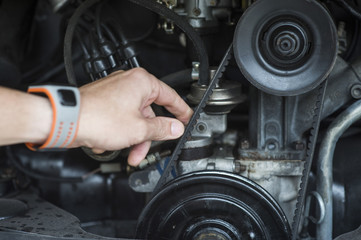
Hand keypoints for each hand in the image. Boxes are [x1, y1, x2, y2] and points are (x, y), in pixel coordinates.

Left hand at [73, 68, 192, 165]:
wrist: (67, 121)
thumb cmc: (99, 118)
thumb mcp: (139, 129)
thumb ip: (162, 129)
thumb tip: (175, 128)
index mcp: (142, 82)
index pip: (170, 97)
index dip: (181, 111)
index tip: (187, 119)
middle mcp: (128, 82)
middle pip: (149, 112)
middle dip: (148, 135)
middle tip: (147, 149)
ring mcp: (115, 91)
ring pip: (134, 117)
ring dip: (133, 137)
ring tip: (128, 152)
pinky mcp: (104, 100)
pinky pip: (121, 117)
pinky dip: (120, 132)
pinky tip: (110, 142)